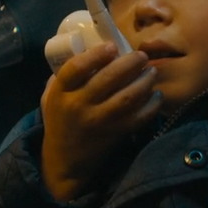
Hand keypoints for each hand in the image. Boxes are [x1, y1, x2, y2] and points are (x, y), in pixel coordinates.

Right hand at [40, 43, 161, 200]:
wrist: (66, 161)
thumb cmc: (60, 121)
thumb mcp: (51, 97)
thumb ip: (64, 76)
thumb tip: (87, 48)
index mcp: (61, 93)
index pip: (76, 68)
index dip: (96, 55)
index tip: (112, 46)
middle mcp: (79, 106)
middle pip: (108, 79)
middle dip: (129, 63)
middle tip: (141, 56)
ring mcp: (99, 121)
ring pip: (127, 97)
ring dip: (144, 81)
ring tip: (151, 72)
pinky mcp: (115, 134)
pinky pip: (138, 117)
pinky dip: (151, 105)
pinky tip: (156, 95)